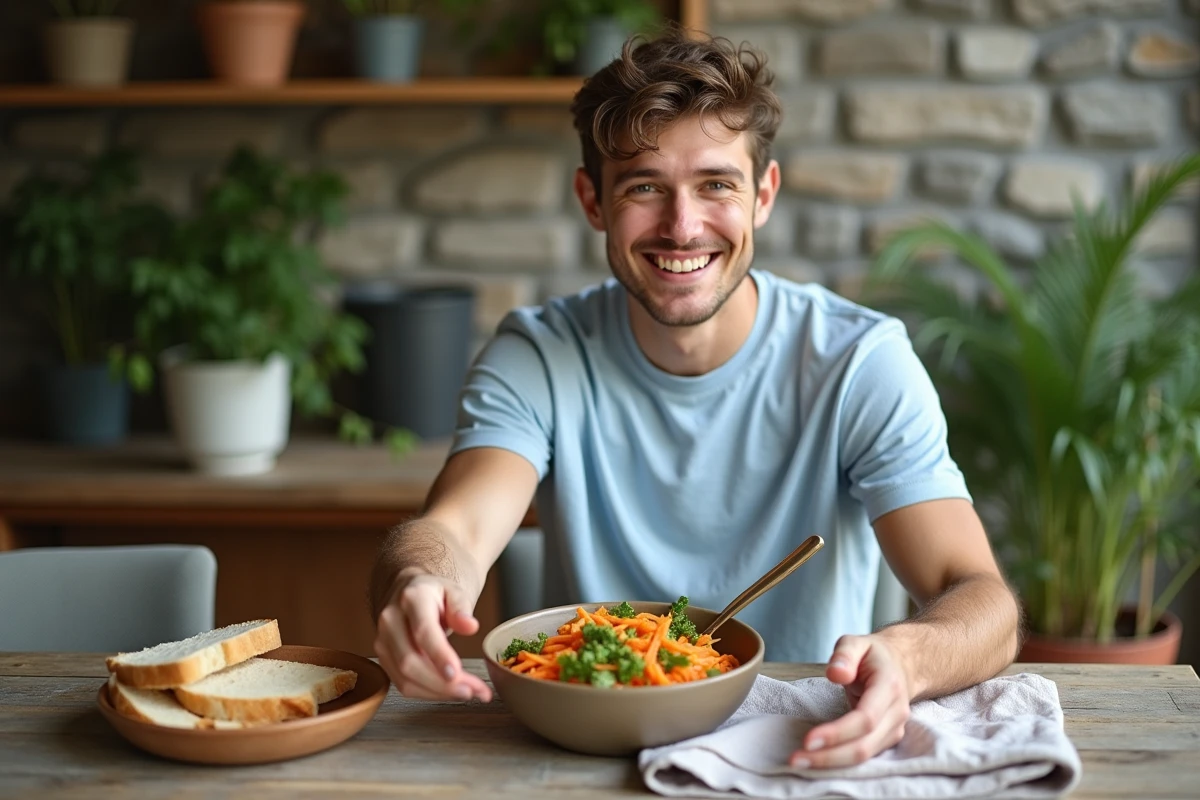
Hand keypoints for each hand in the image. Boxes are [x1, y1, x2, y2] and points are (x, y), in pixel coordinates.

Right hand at [373, 571, 492, 701]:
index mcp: (412, 599)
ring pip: (405, 678)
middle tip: (472, 689)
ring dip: (437, 692)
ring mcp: (384, 641)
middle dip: (442, 683)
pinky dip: (428, 693)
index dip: (439, 655)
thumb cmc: (433, 594)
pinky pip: (403, 685)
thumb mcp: (454, 592)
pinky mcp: (384, 659)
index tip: (456, 673)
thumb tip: (470, 626)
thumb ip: (462, 608)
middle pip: (410, 661)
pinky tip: (449, 691)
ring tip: (467, 692)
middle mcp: (391, 620)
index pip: (423, 631)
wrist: (408, 592)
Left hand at [790, 634, 911, 768]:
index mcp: (888, 686)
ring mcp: (895, 729)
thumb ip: (844, 654)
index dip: (837, 732)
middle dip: (829, 756)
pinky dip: (840, 762)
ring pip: (865, 755)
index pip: (865, 718)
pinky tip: (816, 762)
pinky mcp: (887, 739)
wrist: (899, 665)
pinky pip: (864, 756)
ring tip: (800, 762)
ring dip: (832, 763)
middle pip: (864, 744)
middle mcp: (896, 713)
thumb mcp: (856, 643)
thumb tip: (835, 673)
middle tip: (795, 759)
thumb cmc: (872, 656)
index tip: (808, 740)